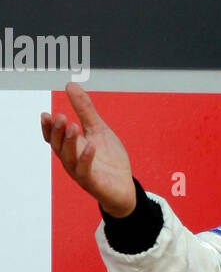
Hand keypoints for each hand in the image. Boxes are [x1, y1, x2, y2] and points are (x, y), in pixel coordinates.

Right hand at [41, 83, 136, 217]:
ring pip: (69, 158)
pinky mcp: (93, 183)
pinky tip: (91, 145)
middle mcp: (72, 161)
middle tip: (61, 116)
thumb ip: (85, 110)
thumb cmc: (108, 159)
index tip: (46, 114)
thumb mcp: (98, 129)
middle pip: (59, 146)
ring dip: (70, 142)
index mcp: (71, 148)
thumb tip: (70, 85)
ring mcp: (81, 173)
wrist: (124, 186)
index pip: (54, 138)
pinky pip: (86, 171)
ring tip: (73, 126)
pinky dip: (87, 158)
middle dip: (58, 132)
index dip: (48, 128)